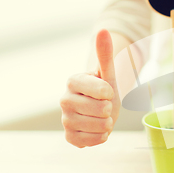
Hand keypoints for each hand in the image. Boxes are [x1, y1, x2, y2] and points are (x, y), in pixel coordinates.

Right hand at [60, 30, 120, 147]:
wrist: (101, 109)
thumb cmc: (104, 90)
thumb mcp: (108, 73)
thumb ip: (105, 54)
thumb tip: (103, 30)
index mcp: (73, 81)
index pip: (97, 88)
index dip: (107, 92)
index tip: (107, 92)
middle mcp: (64, 100)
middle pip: (100, 109)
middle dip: (109, 109)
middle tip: (105, 106)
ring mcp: (65, 119)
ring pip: (97, 126)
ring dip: (107, 124)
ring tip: (103, 118)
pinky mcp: (69, 136)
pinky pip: (89, 141)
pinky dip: (100, 137)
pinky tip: (98, 130)